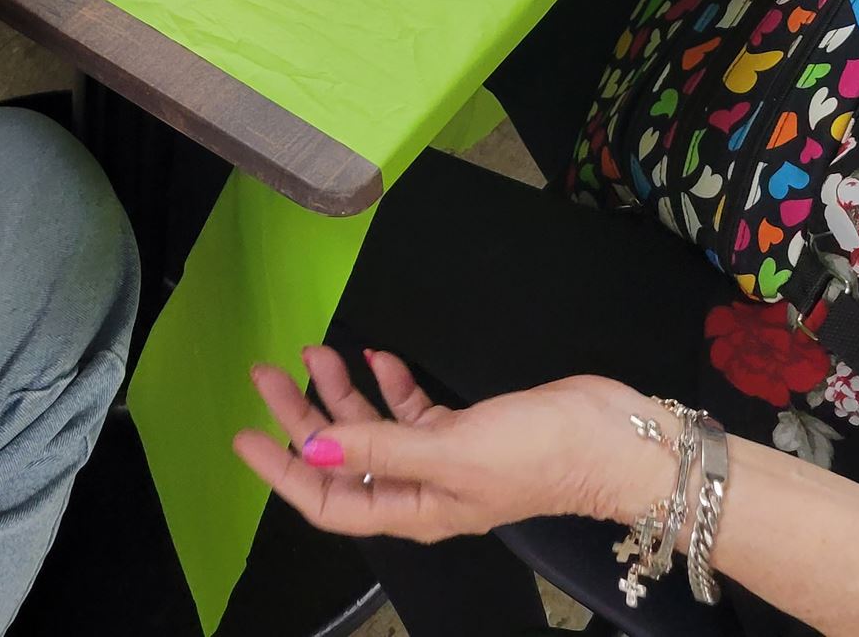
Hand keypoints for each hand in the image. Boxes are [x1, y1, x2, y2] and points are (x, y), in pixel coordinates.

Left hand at [233, 347, 660, 543]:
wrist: (613, 441)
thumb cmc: (535, 453)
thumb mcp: (449, 450)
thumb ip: (380, 448)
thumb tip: (309, 451)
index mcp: (413, 509)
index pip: (329, 500)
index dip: (282, 471)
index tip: (244, 434)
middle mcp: (421, 488)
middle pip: (343, 458)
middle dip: (303, 417)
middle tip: (268, 372)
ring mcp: (444, 457)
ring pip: (374, 428)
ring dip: (343, 392)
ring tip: (317, 349)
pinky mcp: (467, 427)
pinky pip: (412, 408)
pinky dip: (391, 382)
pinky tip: (377, 355)